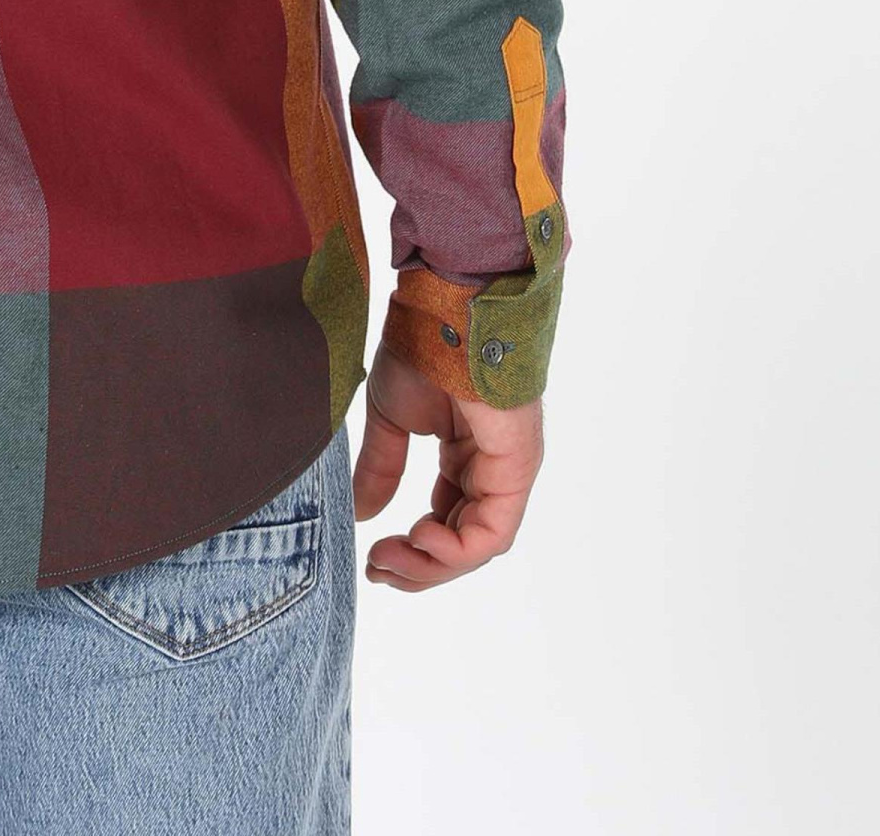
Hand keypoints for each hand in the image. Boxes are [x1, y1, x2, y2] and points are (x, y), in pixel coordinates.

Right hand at [351, 344, 542, 589]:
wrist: (444, 311)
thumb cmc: (421, 349)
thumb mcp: (391, 418)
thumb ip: (382, 468)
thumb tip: (363, 515)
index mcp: (464, 453)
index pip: (445, 517)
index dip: (412, 546)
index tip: (372, 554)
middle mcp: (490, 468)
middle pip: (461, 538)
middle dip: (419, 564)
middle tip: (378, 568)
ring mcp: (507, 470)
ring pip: (477, 543)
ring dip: (433, 563)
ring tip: (391, 559)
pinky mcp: (517, 469)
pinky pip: (492, 531)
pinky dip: (457, 549)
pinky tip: (420, 539)